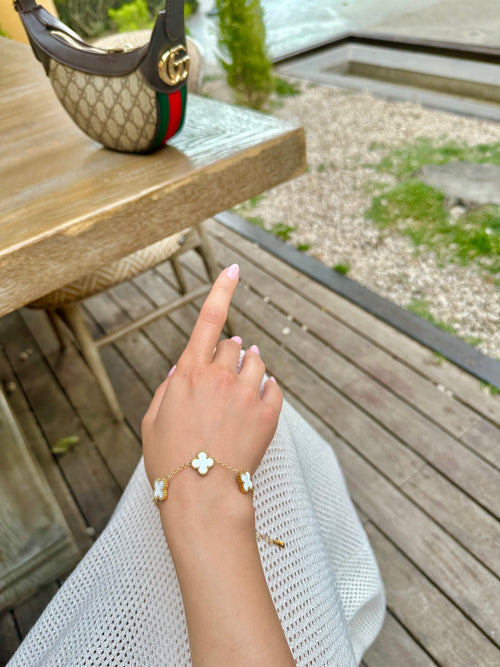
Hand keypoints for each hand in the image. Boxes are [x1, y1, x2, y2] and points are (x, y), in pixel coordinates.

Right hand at [141, 264, 292, 665]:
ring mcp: (247, 394)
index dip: (222, 290)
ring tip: (239, 394)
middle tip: (221, 383)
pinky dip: (265, 392)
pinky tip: (255, 408)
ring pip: (256, 362)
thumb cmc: (170, 462)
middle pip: (234, 344)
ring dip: (249, 369)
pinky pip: (273, 388)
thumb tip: (184, 368)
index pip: (209, 320)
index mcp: (189, 373)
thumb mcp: (153, 422)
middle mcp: (220, 376)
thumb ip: (168, 389)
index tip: (234, 269)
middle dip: (228, 356)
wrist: (203, 498)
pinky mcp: (268, 414)